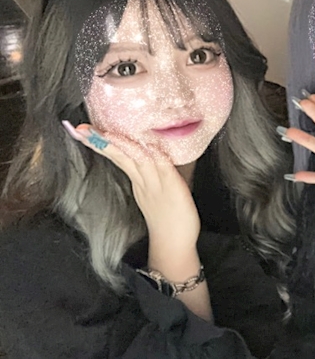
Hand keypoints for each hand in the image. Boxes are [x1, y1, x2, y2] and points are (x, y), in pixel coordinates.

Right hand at [61, 121, 199, 255]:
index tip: (84, 132)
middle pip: (121, 156)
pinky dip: (151, 154)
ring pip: (136, 159)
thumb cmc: (169, 220)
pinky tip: (143, 143)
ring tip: (104, 134)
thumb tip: (152, 158)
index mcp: (139, 182)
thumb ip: (152, 177)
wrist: (174, 246)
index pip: (119, 157)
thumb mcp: (155, 195)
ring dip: (120, 144)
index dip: (103, 143)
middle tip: (80, 130)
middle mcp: (144, 181)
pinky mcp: (172, 186)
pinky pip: (161, 166)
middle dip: (100, 141)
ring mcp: (156, 184)